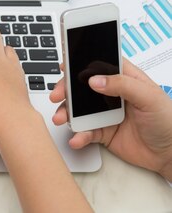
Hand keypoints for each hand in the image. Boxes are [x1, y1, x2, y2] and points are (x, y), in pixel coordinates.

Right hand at [50, 58, 171, 179]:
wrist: (171, 155)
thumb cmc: (169, 122)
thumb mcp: (150, 97)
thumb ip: (122, 85)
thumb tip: (95, 79)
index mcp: (125, 79)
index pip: (98, 65)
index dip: (80, 63)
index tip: (64, 66)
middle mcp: (112, 94)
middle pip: (81, 87)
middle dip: (65, 90)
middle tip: (57, 95)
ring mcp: (105, 113)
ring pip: (78, 109)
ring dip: (66, 113)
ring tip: (61, 119)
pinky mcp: (102, 132)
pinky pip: (84, 131)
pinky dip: (77, 135)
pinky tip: (77, 138)